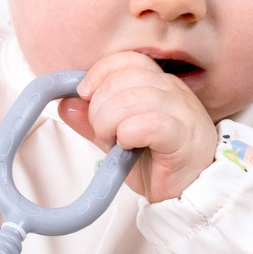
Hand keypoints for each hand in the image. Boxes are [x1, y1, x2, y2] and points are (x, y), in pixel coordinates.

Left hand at [56, 52, 216, 201]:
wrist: (187, 193)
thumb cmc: (160, 164)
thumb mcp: (117, 139)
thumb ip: (93, 120)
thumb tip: (66, 103)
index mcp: (158, 84)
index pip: (126, 60)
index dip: (99, 74)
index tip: (85, 96)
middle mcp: (172, 91)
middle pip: (122, 79)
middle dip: (99, 108)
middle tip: (104, 134)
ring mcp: (181, 110)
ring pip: (131, 98)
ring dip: (110, 124)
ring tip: (116, 144)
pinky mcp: (183, 135)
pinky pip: (148, 123)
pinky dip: (128, 135)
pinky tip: (129, 147)